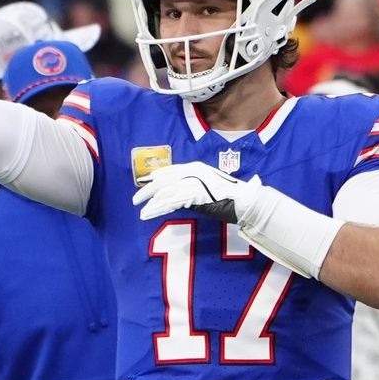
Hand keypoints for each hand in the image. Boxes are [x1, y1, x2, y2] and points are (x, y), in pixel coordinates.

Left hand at [133, 161, 260, 222]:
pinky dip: (159, 207)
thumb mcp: (209, 186)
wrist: (243, 199)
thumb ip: (194, 187)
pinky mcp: (193, 193)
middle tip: (135, 199)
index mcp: (196, 167)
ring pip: (165, 191)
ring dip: (151, 202)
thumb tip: (179, 196)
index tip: (146, 181)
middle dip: (148, 190)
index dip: (157, 176)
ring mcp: (193, 181)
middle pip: (164, 180)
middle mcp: (192, 171)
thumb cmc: (229, 195)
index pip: (172, 170)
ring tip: (140, 210)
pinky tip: (150, 212)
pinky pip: (171, 201)